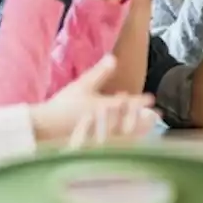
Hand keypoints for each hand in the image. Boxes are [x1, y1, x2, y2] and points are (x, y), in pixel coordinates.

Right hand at [31, 55, 158, 146]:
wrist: (46, 127)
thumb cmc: (64, 105)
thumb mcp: (82, 86)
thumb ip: (100, 73)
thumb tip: (113, 58)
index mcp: (108, 107)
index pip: (131, 104)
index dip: (142, 101)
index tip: (152, 99)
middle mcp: (109, 123)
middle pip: (134, 122)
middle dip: (145, 118)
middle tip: (156, 117)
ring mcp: (104, 136)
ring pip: (127, 134)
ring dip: (138, 129)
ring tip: (146, 128)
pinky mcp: (97, 145)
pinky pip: (117, 144)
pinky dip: (125, 140)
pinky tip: (125, 137)